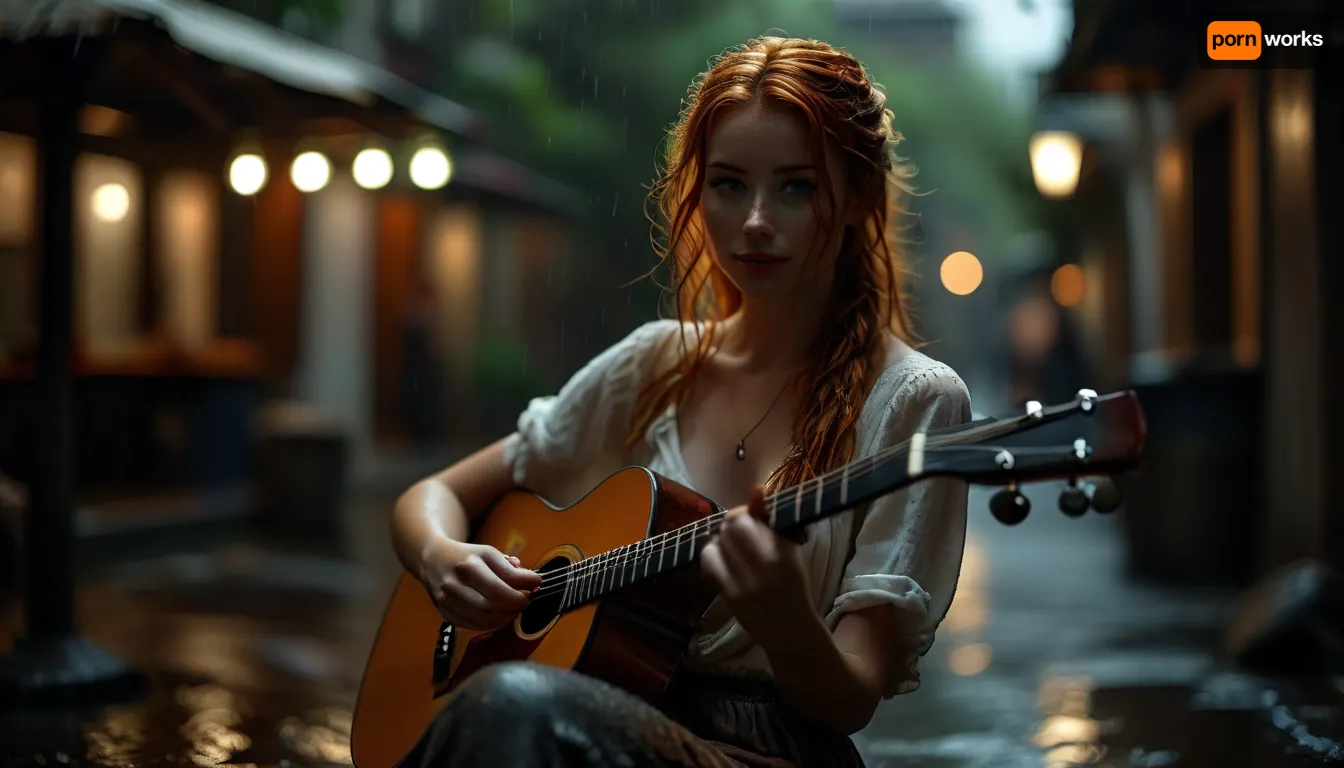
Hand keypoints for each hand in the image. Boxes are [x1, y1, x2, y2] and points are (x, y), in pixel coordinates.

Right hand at [419, 537, 541, 631]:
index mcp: (469, 564)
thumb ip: (511, 569)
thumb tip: (534, 581)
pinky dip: (490, 624)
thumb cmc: (467, 557)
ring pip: (484, 620)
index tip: (536, 585)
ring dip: (505, 618)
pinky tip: (497, 615)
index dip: (524, 589)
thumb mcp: (489, 554)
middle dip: (515, 607)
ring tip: (512, 610)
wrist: (433, 560)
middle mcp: (456, 583)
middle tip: (524, 602)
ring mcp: (448, 600)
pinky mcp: (445, 613)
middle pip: (493, 605)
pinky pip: (473, 626)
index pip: (503, 584)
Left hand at [700, 486, 813, 640]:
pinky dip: (712, 554)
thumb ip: (772, 523)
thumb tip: (757, 489)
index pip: (755, 516)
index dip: (747, 512)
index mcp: (786, 550)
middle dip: (732, 523)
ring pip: (719, 540)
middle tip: (736, 531)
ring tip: (730, 547)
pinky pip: (710, 561)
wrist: (790, 630)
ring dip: (721, 538)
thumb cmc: (792, 586)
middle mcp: (767, 563)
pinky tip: (720, 559)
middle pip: (734, 525)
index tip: (750, 518)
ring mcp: (747, 580)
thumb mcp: (790, 552)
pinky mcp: (731, 594)